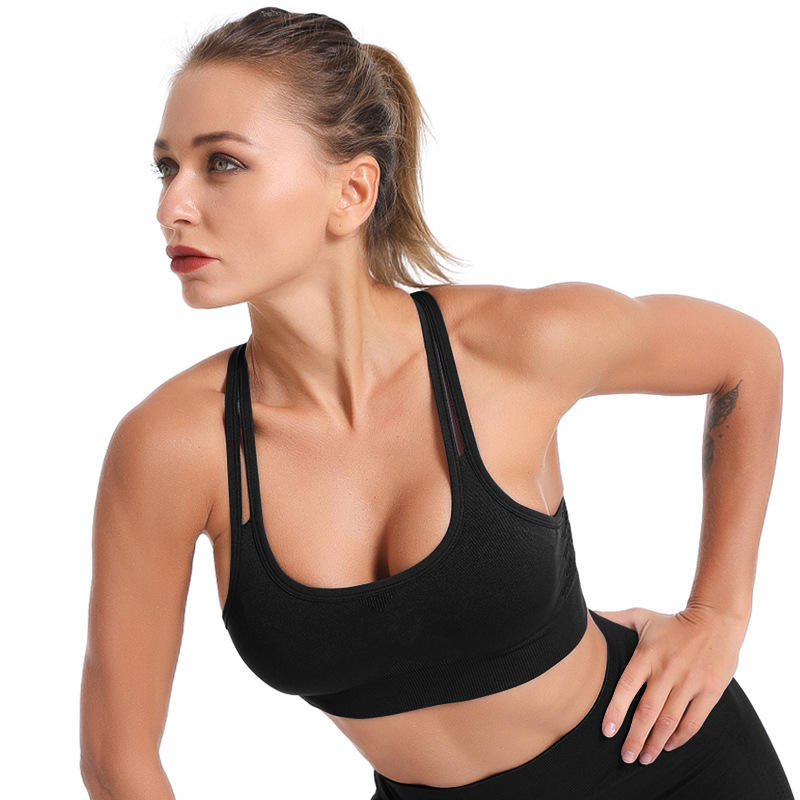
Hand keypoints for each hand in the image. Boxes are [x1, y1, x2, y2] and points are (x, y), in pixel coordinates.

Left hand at [593, 604, 747, 765]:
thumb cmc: (672, 622)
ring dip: (656, 743)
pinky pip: (693, 721)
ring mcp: (690, 682)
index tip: (607, 732)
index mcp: (647, 655)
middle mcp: (667, 671)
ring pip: (669, 721)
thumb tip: (586, 616)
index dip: (616, 711)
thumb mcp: (641, 617)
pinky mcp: (710, 691)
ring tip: (645, 759)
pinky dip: (680, 737)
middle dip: (635, 738)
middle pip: (647, 712)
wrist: (715, 619)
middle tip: (626, 757)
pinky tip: (668, 746)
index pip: (627, 687)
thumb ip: (614, 620)